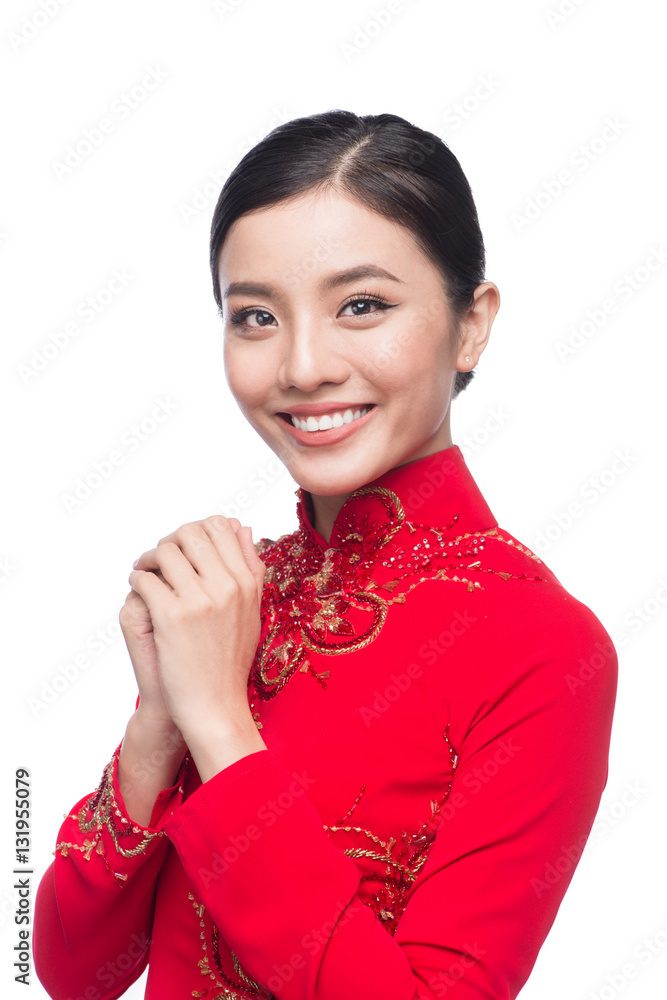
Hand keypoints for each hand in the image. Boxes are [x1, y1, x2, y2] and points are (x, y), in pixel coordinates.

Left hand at [127, 515, 265, 737]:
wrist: (215, 707)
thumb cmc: (230, 662)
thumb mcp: (252, 611)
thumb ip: (250, 568)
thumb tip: (243, 527)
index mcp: (247, 582)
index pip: (220, 526)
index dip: (197, 529)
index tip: (185, 546)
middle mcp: (227, 586)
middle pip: (191, 532)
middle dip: (170, 540)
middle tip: (160, 557)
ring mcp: (199, 600)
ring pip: (165, 551)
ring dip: (149, 558)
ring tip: (145, 571)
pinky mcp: (171, 617)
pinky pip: (145, 579)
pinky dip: (137, 579)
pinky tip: (139, 590)